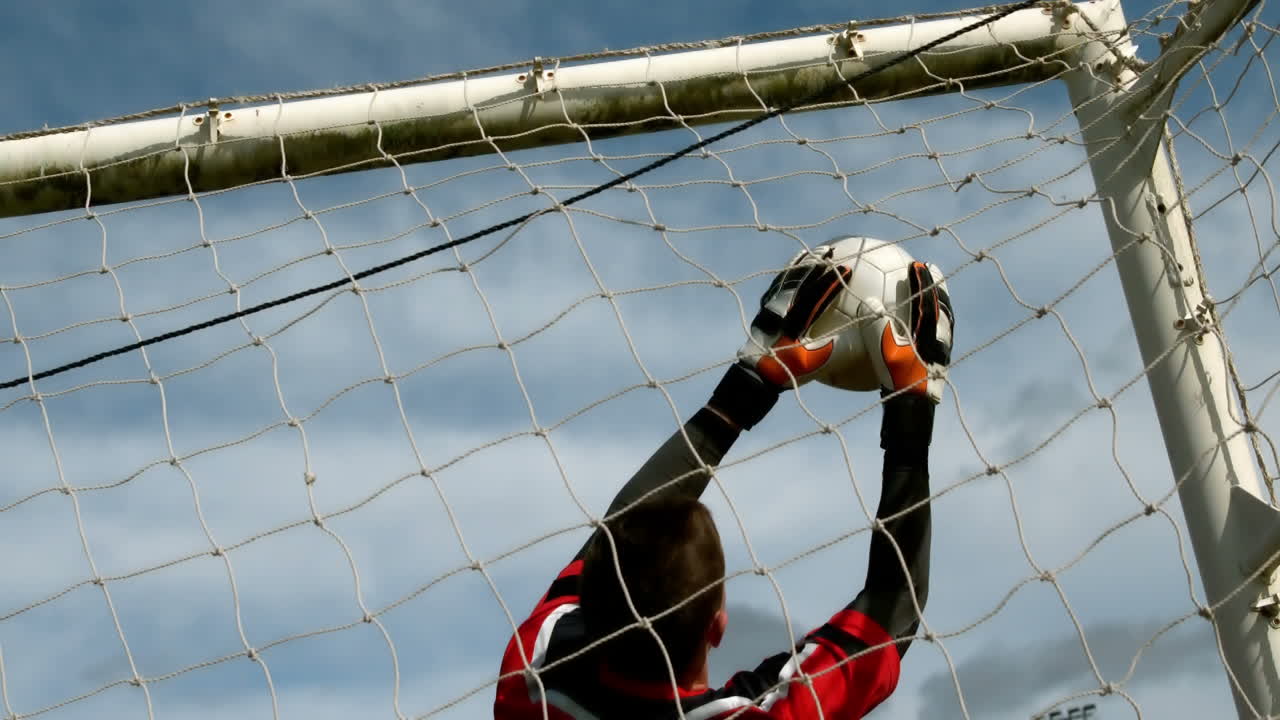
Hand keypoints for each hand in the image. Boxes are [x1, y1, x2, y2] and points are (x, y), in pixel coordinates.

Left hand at [736, 252, 851, 388]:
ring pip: (786, 281)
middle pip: (800, 283)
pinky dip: (788, 274)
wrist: (756, 375)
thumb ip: (836, 345)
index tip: (846, 270)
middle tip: (831, 251)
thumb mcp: (817, 361)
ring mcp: (770, 309)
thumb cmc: (790, 372)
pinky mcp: (763, 310)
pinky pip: (776, 286)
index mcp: (796, 324)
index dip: (831, 282)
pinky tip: (796, 266)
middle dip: (816, 266)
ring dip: (802, 265)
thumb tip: (859, 328)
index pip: (815, 297)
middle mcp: (781, 312)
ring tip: (814, 252)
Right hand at [861, 262, 953, 402]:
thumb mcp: (882, 350)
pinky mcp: (940, 364)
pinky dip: (934, 325)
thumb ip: (876, 325)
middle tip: (932, 270)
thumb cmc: (897, 379)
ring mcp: (942, 353)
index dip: (922, 282)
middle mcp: (940, 339)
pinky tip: (921, 326)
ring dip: (940, 303)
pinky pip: (939, 337)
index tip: (916, 265)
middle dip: (937, 287)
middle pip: (943, 308)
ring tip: (933, 290)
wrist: (913, 408)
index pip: (927, 300)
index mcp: (928, 332)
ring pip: (945, 322)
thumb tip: (869, 302)